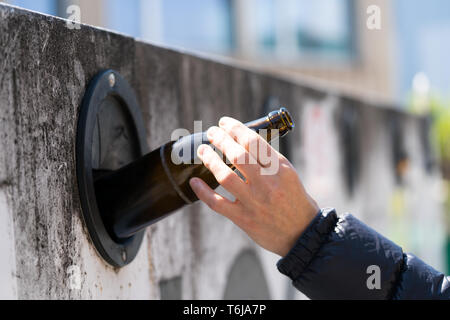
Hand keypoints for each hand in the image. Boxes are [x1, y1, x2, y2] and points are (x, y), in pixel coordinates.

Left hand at [189, 116, 318, 256]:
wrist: (302, 234)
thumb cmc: (294, 200)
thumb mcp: (289, 174)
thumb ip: (268, 159)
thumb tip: (242, 140)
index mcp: (280, 169)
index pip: (254, 141)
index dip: (235, 128)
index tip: (224, 123)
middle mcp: (267, 184)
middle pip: (238, 155)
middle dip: (220, 139)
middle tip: (211, 132)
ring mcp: (254, 202)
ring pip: (225, 176)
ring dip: (210, 160)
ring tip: (203, 150)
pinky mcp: (244, 219)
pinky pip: (217, 203)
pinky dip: (203, 192)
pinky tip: (194, 181)